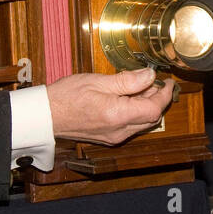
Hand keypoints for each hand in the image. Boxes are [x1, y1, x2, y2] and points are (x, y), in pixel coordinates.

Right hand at [46, 68, 174, 144]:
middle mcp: (118, 131)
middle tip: (154, 81)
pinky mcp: (108, 138)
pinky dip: (134, 113)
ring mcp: (113, 137)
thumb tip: (150, 75)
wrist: (45, 116)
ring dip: (146, 106)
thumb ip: (127, 80)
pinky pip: (130, 127)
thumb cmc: (66, 97)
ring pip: (142, 124)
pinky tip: (126, 99)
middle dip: (157, 100)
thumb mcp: (98, 81)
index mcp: (117, 115)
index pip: (154, 109)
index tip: (167, 82)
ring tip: (139, 87)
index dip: (164, 95)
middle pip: (151, 118)